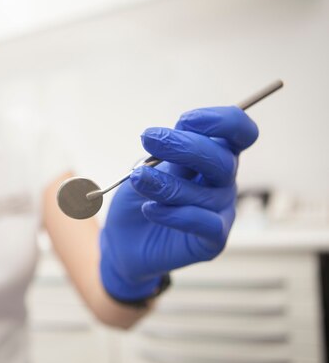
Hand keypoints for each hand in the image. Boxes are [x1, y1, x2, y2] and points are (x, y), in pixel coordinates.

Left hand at [100, 106, 258, 300]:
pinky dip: (173, 214)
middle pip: (222, 158)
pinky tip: (149, 209)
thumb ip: (166, 154)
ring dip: (167, 183)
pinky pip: (203, 223)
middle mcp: (222, 181)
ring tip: (137, 179)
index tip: (185, 120)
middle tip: (148, 139)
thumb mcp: (147, 168)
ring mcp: (221, 211)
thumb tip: (176, 135)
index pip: (239, 131)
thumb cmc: (139, 197)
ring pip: (205, 193)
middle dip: (184, 146)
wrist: (123, 241)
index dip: (223, 121)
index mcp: (213, 155)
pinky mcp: (213, 240)